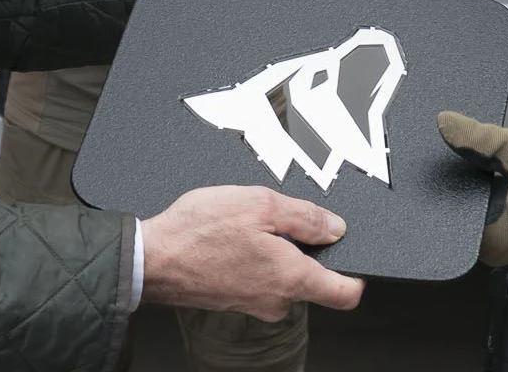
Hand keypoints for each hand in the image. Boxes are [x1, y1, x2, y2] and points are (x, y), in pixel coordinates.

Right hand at [139, 186, 364, 320]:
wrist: (151, 258)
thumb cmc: (199, 232)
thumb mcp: (260, 204)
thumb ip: (305, 216)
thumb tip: (335, 227)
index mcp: (292, 278)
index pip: (345, 293)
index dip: (356, 272)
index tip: (351, 253)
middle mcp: (277, 300)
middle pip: (312, 278)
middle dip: (302, 247)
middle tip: (278, 219)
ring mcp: (255, 303)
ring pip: (283, 276)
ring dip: (274, 250)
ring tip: (248, 225)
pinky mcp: (235, 300)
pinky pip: (259, 278)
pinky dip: (253, 257)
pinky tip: (232, 238)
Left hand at [437, 111, 507, 266]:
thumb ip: (478, 137)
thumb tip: (443, 122)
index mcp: (488, 240)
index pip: (447, 208)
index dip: (443, 178)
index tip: (442, 156)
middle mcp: (492, 253)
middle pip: (460, 211)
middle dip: (461, 182)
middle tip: (462, 154)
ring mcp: (506, 249)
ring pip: (477, 212)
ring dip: (477, 188)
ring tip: (479, 163)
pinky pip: (493, 216)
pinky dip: (492, 196)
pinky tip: (496, 176)